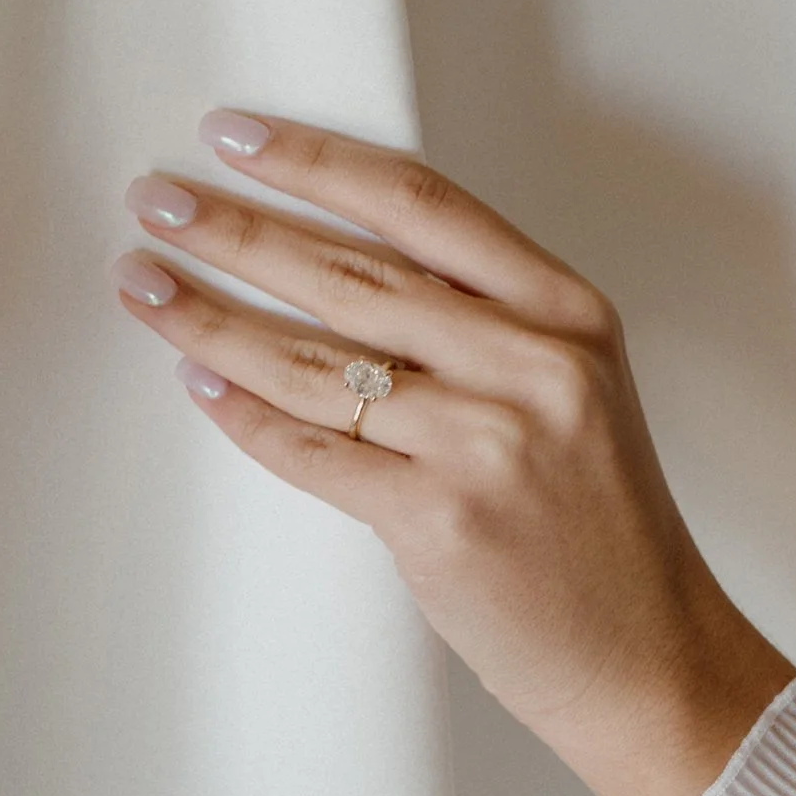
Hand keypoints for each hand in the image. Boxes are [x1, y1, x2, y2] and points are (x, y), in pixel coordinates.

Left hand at [110, 112, 795, 795]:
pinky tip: (196, 379)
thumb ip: (486, 326)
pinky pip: (314, 452)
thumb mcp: (577, 392)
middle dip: (237, 230)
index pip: (420, 205)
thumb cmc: (603, 530)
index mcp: (567, 314)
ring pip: (314, 362)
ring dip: (210, 318)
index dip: (315, 162)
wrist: (652, 659)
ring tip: (142, 284)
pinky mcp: (438, 523)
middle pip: (351, 273)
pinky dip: (243, 415)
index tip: (234, 136)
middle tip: (156, 202)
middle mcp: (531, 366)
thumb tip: (337, 271)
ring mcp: (486, 444)